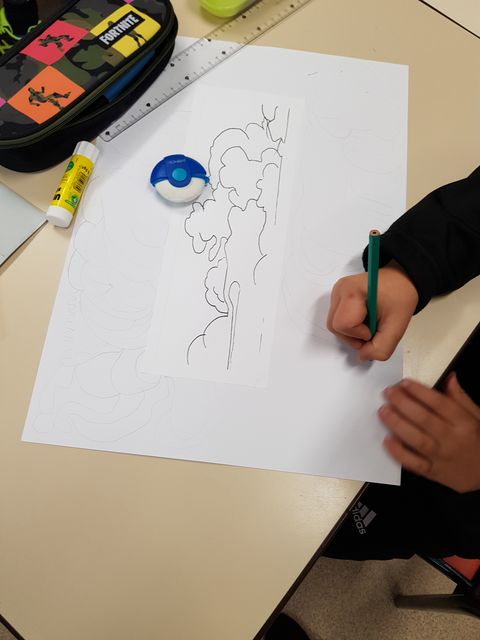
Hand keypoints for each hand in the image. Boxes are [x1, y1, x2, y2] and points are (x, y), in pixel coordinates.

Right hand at [327, 261, 417, 360]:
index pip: (343, 325)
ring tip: (369, 324)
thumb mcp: (397, 327)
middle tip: (373, 330)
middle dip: (354, 336)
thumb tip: (362, 356)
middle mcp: (339, 290)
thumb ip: (381, 348)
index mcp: (351, 291)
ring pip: (335, 326)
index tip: (375, 326)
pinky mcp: (338, 297)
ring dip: (352, 332)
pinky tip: (364, 319)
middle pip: (335, 327)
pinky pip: (337, 320)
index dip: (359, 333)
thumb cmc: (400, 296)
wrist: (401, 279)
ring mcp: (337, 293)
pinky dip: (351, 327)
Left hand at [380, 374, 479, 492]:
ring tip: (383, 411)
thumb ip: (461, 398)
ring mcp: (441, 457)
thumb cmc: (479, 442)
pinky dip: (398, 452)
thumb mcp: (477, 417)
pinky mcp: (433, 472)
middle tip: (388, 393)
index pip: (440, 404)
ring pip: (416, 439)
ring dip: (397, 424)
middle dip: (403, 404)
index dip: (420, 392)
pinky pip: (413, 463)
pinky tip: (387, 440)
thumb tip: (449, 377)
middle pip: (424, 419)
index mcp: (464, 423)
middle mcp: (452, 439)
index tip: (404, 383)